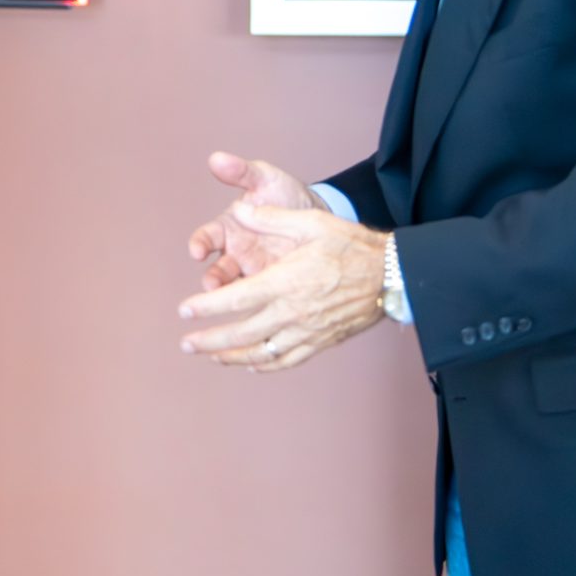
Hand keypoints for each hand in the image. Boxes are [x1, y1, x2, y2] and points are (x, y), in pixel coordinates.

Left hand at [177, 203, 387, 371]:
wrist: (391, 275)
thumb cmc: (350, 244)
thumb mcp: (310, 222)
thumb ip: (271, 219)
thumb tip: (238, 210)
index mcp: (285, 282)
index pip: (236, 299)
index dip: (207, 308)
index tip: (184, 312)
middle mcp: (292, 312)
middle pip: (242, 333)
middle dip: (210, 340)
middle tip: (186, 344)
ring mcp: (307, 331)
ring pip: (262, 353)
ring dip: (232, 357)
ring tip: (211, 356)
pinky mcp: (321, 342)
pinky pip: (287, 360)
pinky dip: (266, 365)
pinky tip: (252, 364)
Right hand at [187, 151, 324, 291]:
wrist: (319, 215)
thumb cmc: (285, 195)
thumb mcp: (266, 179)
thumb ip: (242, 172)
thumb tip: (216, 158)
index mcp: (229, 227)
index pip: (207, 237)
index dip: (200, 244)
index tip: (197, 250)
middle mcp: (236, 252)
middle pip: (217, 269)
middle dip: (212, 278)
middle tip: (211, 285)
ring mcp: (253, 271)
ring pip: (237, 288)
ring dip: (231, 297)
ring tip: (233, 301)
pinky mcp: (273, 285)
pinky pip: (262, 297)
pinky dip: (258, 304)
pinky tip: (262, 310)